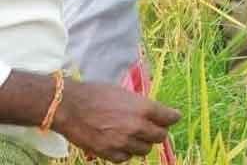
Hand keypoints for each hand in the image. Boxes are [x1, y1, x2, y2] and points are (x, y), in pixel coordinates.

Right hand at [54, 80, 179, 162]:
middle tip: (152, 128)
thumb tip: (153, 114)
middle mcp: (137, 126)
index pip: (170, 118)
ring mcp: (122, 141)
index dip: (172, 117)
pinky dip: (125, 152)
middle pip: (160, 136)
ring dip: (142, 143)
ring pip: (145, 150)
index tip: (171, 117)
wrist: (68, 106)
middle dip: (158, 132)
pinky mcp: (108, 153)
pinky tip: (120, 144)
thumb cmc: (96, 94)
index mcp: (143, 108)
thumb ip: (141, 106)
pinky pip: (125, 158)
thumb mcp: (124, 94)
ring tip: (133, 136)